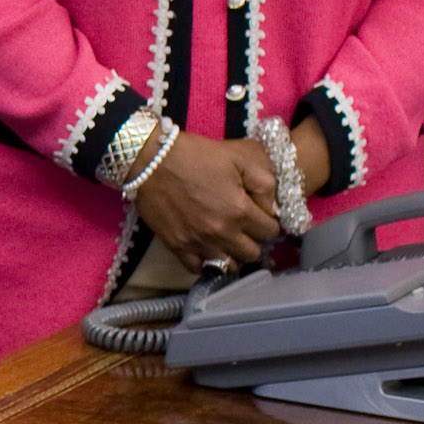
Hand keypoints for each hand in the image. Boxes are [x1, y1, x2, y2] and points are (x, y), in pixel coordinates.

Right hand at [129, 130, 283, 270]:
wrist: (150, 160)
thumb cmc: (195, 155)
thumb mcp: (239, 157)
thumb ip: (265, 183)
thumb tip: (273, 208)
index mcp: (240, 211)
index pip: (271, 232)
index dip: (268, 221)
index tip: (259, 213)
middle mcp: (221, 233)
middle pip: (253, 253)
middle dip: (253, 239)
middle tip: (243, 226)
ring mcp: (198, 243)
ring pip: (229, 266)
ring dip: (231, 253)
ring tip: (226, 239)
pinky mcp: (177, 247)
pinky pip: (199, 269)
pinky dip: (205, 261)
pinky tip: (205, 248)